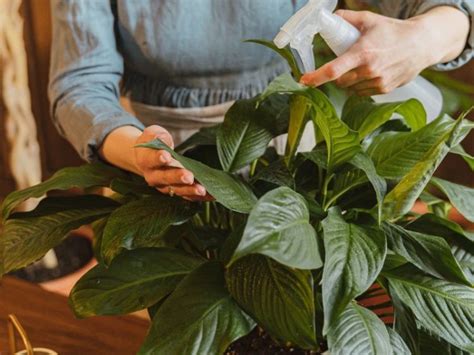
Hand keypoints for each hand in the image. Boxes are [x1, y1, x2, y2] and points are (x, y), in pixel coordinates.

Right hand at [134, 125, 211, 200]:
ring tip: (202, 190)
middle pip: (166, 178)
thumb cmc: (153, 143)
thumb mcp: (153, 134)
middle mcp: (154, 176)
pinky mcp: (176, 191)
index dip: (158, 158)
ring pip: (177, 190)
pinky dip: (199, 196)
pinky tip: (212, 195)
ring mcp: (165, 186)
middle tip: (189, 177)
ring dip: (190, 190)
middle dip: (178, 177)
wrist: (148, 159)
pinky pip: (188, 196)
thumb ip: (158, 136)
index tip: (166, 156)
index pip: (150, 159)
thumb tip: (165, 140)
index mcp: (145, 160)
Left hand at [300, 7, 469, 95]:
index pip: (333, 70)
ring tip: (361, 66)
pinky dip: (360, 85)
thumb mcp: (370, 20)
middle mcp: (369, 71)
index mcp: (362, 53)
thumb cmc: (394, 31)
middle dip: (337, 74)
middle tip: (344, 62)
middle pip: (339, 81)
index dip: (315, 77)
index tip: (303, 80)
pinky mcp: (384, 90)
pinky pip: (362, 92)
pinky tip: (370, 73)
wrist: (422, 44)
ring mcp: (377, 82)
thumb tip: (330, 18)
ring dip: (349, 80)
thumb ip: (348, 18)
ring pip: (350, 88)